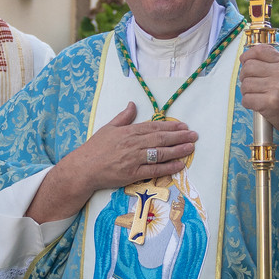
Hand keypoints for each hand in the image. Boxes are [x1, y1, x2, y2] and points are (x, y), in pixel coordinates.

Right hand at [28, 104, 198, 223]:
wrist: (84, 168)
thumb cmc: (95, 148)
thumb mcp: (108, 128)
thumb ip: (124, 117)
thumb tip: (132, 104)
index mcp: (129, 131)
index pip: (154, 127)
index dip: (171, 126)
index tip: (183, 125)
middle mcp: (134, 144)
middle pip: (161, 138)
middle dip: (180, 136)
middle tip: (194, 135)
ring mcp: (134, 159)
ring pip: (161, 153)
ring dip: (178, 150)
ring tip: (191, 147)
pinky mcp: (133, 174)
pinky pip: (154, 170)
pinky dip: (168, 167)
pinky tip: (179, 164)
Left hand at [239, 44, 278, 142]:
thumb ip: (274, 64)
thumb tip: (248, 57)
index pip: (260, 50)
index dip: (247, 56)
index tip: (244, 62)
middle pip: (248, 67)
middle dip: (244, 77)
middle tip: (251, 85)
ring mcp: (276, 88)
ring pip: (245, 84)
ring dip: (246, 92)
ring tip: (257, 96)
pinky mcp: (270, 104)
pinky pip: (246, 99)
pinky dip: (248, 104)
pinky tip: (258, 106)